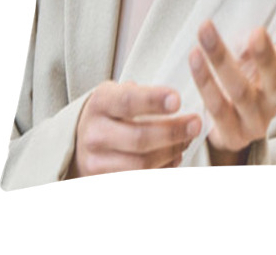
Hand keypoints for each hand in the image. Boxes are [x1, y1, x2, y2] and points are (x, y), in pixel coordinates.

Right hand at [68, 80, 201, 177]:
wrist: (79, 139)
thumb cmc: (112, 111)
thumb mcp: (119, 93)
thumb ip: (142, 94)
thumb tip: (176, 100)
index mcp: (101, 103)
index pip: (128, 101)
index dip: (154, 100)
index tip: (178, 100)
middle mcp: (94, 133)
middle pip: (139, 138)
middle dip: (173, 132)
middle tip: (196, 124)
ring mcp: (96, 162)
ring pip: (141, 164)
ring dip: (171, 152)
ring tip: (188, 140)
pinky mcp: (102, 182)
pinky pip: (138, 180)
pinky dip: (163, 169)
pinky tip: (176, 157)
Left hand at [188, 21, 275, 162]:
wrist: (231, 126)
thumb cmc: (250, 84)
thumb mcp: (267, 64)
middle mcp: (273, 105)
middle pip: (273, 79)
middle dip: (264, 55)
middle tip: (255, 32)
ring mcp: (254, 123)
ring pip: (239, 92)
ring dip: (221, 61)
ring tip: (205, 36)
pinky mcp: (232, 136)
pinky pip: (216, 109)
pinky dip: (204, 83)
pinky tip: (194, 59)